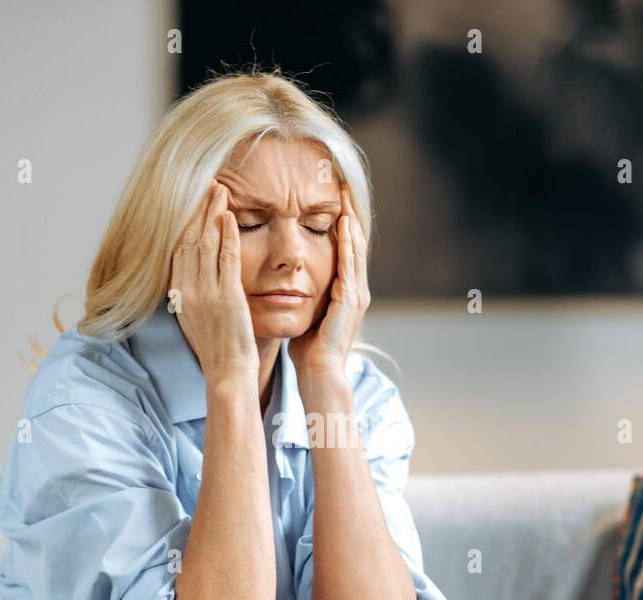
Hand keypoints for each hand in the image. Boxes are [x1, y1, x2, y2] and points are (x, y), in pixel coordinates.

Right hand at [168, 180, 257, 381]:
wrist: (227, 374)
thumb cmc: (217, 350)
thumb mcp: (196, 320)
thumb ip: (192, 296)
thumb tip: (190, 279)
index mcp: (180, 295)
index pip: (178, 250)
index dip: (185, 223)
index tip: (193, 203)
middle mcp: (189, 290)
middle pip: (190, 240)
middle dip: (198, 210)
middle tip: (207, 185)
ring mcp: (207, 293)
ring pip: (206, 243)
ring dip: (212, 213)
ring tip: (219, 190)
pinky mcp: (228, 297)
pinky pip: (226, 258)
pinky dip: (227, 235)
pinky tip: (229, 216)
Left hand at [289, 181, 369, 379]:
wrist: (319, 371)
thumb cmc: (308, 346)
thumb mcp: (306, 310)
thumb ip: (304, 291)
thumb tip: (287, 276)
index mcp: (344, 289)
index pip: (343, 248)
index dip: (339, 222)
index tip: (331, 197)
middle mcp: (354, 288)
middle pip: (353, 242)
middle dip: (348, 212)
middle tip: (342, 184)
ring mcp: (355, 293)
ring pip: (355, 248)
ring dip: (351, 220)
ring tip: (345, 196)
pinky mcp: (350, 300)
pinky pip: (350, 265)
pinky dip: (348, 243)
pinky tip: (344, 224)